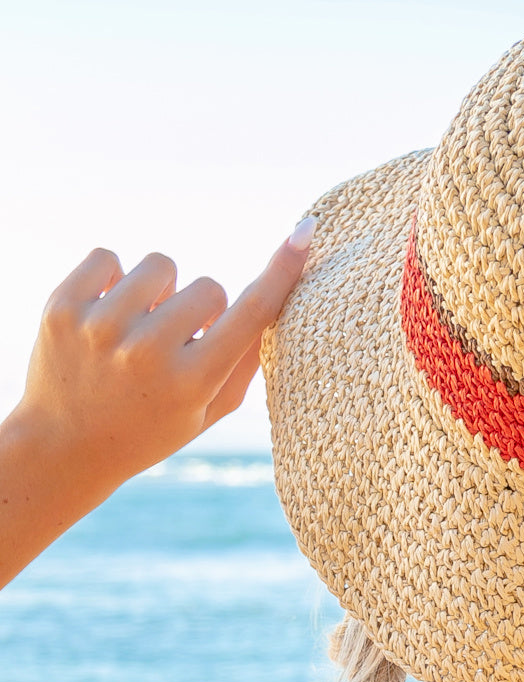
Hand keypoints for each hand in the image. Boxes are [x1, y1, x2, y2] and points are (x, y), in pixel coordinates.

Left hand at [12, 217, 314, 494]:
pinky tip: (107, 314)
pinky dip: (113, 278)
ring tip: (139, 328)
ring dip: (158, 291)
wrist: (63, 449)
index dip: (282, 271)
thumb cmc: (152, 429)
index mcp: (192, 381)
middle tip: (176, 344)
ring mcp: (99, 327)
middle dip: (201, 310)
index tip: (304, 232)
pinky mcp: (61, 308)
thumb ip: (246, 361)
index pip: (251, 313)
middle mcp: (147, 352)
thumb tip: (278, 297)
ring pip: (161, 266)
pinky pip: (107, 256)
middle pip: (208, 287)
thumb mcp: (211, 410)